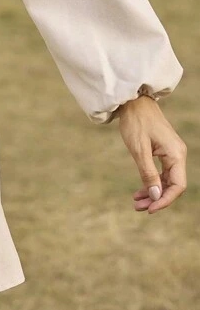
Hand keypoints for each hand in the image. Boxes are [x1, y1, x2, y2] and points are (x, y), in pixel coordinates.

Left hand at [117, 95, 187, 213]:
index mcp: (176, 154)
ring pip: (165, 180)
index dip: (164, 200)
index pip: (177, 185)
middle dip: (156, 198)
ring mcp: (171, 153)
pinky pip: (161, 172)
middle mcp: (177, 155)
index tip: (149, 209)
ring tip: (136, 203)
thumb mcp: (139, 149)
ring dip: (152, 192)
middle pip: (172, 185)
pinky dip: (151, 182)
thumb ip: (147, 173)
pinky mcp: (163, 151)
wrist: (132, 101)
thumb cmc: (136, 122)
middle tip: (138, 207)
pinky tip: (140, 191)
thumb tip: (155, 196)